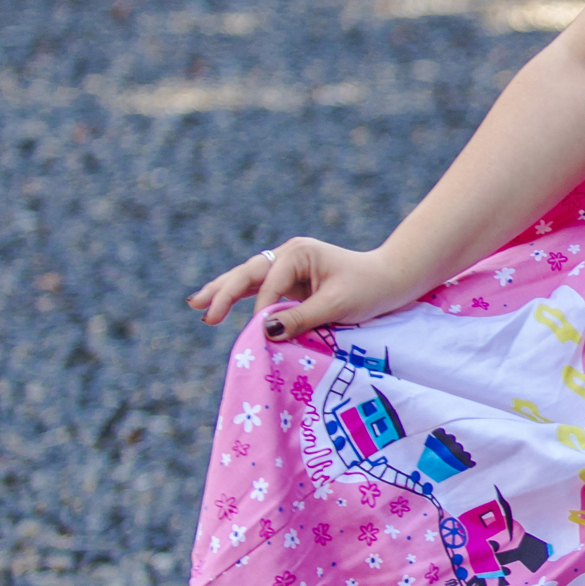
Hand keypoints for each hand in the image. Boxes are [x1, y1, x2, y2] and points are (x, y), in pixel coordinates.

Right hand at [189, 237, 411, 338]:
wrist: (389, 280)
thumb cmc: (368, 289)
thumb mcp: (336, 305)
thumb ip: (300, 318)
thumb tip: (265, 332)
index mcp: (299, 253)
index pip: (270, 282)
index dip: (263, 308)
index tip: (259, 332)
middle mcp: (287, 255)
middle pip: (247, 273)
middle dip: (224, 293)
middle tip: (203, 313)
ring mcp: (285, 267)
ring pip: (246, 278)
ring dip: (222, 292)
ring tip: (196, 304)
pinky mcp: (287, 281)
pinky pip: (256, 289)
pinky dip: (237, 297)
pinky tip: (213, 304)